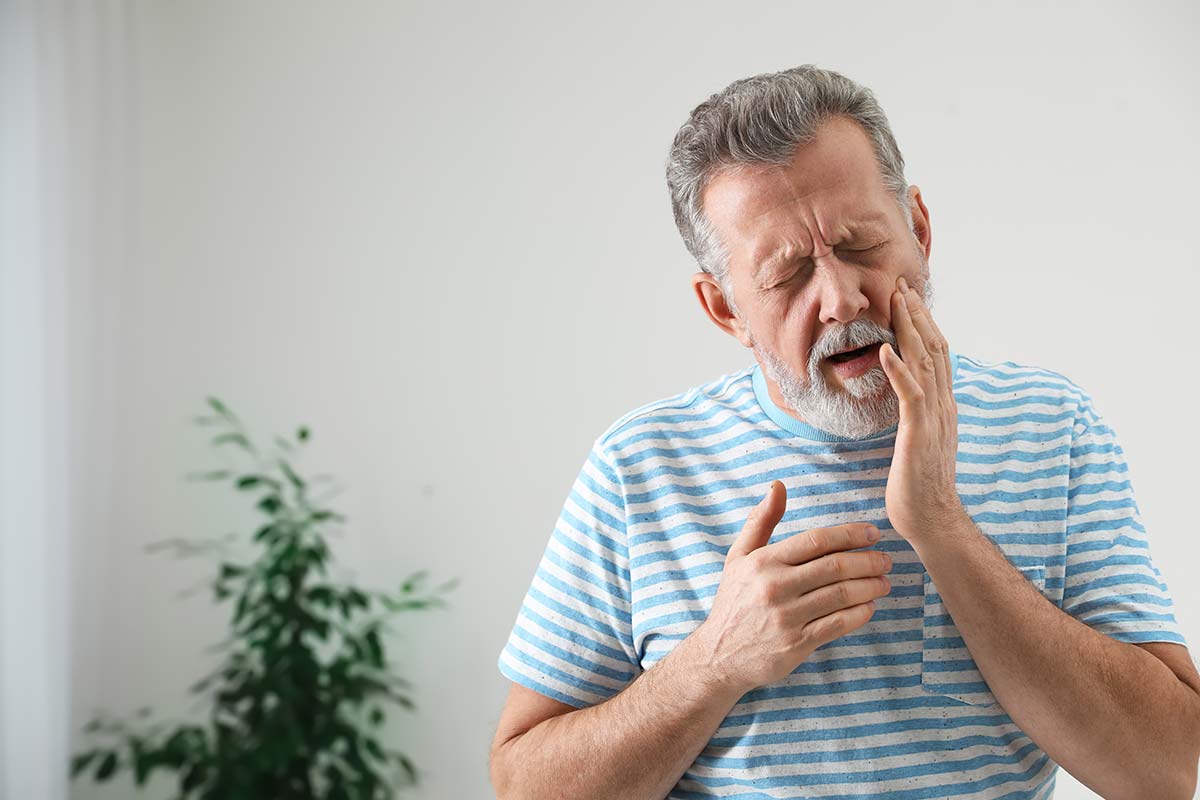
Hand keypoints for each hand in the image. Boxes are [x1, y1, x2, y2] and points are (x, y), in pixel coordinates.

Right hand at [692, 480, 893, 693]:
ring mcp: (787, 617)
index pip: (815, 541)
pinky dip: (859, 614)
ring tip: (884, 582)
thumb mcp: (738, 557)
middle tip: (886, 560)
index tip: (872, 533)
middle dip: (868, 561)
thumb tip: (778, 486)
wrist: (720, 655)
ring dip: (870, 586)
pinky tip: (869, 606)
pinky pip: (837, 624)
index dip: (849, 534)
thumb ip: (760, 521)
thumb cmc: (734, 601)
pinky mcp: (796, 644)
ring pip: (841, 595)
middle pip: (834, 567)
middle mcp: (775, 587)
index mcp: (763, 562)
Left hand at [878, 275, 967, 543]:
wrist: (931, 518)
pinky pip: (910, 395)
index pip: (937, 353)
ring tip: (896, 300)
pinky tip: (884, 349)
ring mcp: (934, 418)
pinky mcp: (919, 433)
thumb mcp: (920, 439)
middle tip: (901, 283)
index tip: (908, 296)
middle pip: (934, 348)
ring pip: (925, 362)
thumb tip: (911, 395)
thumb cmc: (919, 484)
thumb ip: (919, 414)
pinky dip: (898, 370)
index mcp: (943, 405)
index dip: (924, 323)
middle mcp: (943, 405)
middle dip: (917, 314)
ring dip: (909, 329)